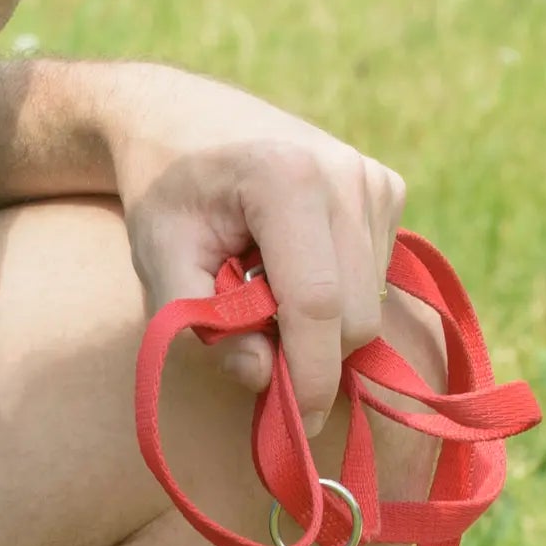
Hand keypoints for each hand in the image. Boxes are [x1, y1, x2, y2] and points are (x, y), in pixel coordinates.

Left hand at [93, 64, 406, 437]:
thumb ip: (201, 325)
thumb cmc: (165, 192)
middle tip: (247, 338)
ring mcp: (373, 178)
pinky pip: (374, 278)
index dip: (308, 377)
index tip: (293, 428)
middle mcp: (346, 172)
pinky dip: (333, 292)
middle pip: (354, 315)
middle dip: (309, 354)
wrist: (180, 117)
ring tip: (261, 281)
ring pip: (369, 303)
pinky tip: (288, 259)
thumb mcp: (158, 259)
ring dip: (317, 322)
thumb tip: (264, 378)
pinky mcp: (387, 188)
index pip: (316, 304)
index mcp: (286, 177)